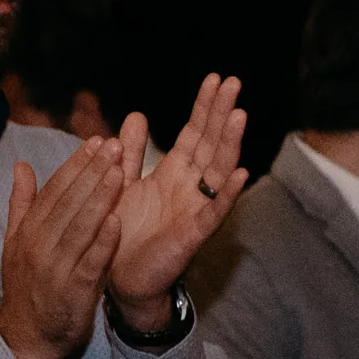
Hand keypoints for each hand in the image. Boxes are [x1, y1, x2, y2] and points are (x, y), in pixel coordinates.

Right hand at [0, 138, 127, 358]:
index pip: (54, 189)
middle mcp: (39, 245)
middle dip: (92, 171)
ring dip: (100, 198)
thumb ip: (22, 203)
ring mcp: (55, 268)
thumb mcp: (15, 243)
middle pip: (68, 202)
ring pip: (80, 227)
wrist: (26, 337)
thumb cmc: (26, 287)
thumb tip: (21, 166)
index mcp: (28, 230)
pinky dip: (103, 242)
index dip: (76, 164)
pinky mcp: (73, 292)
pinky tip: (118, 221)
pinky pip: (90, 263)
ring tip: (119, 171)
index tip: (96, 141)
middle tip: (114, 145)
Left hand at [109, 73, 250, 329]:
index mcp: (174, 174)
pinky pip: (213, 213)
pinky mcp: (191, 236)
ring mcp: (194, 210)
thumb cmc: (124, 233)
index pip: (195, 133)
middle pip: (212, 145)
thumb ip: (131, 152)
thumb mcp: (123, 184)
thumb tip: (136, 115)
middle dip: (222, 114)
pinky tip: (240, 174)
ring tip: (239, 116)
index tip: (215, 79)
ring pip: (218, 172)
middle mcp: (190, 188)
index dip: (205, 107)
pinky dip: (226, 194)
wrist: (119, 280)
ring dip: (229, 144)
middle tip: (234, 82)